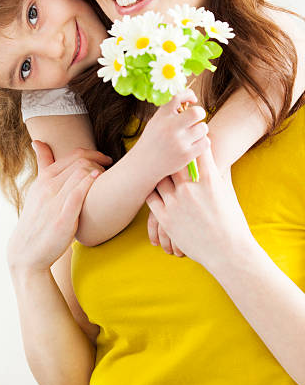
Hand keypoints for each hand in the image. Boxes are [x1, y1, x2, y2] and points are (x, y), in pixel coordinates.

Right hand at [7, 141, 110, 274]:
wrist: (26, 252)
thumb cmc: (36, 219)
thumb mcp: (36, 189)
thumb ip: (42, 165)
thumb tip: (38, 142)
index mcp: (43, 179)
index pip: (73, 156)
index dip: (93, 153)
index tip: (104, 159)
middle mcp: (48, 187)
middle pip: (80, 162)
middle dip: (99, 161)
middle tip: (110, 168)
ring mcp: (54, 202)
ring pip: (81, 174)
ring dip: (99, 172)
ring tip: (108, 179)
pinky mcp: (62, 219)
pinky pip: (78, 194)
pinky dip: (90, 184)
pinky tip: (100, 180)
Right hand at [137, 89, 209, 182]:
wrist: (143, 164)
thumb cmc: (152, 141)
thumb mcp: (156, 121)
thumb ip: (170, 111)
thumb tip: (190, 99)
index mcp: (161, 116)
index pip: (178, 97)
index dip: (189, 94)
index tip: (193, 100)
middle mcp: (170, 127)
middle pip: (197, 112)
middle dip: (200, 113)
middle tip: (196, 118)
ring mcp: (179, 142)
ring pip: (203, 128)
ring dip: (200, 130)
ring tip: (192, 134)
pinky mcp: (186, 155)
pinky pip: (205, 142)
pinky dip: (202, 142)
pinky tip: (194, 144)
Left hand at [146, 144, 252, 270]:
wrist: (228, 251)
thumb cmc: (233, 222)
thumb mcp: (226, 193)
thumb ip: (216, 176)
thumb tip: (214, 161)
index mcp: (208, 179)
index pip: (197, 150)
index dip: (193, 139)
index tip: (189, 132)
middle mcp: (190, 187)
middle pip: (173, 160)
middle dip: (171, 151)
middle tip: (165, 144)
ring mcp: (176, 202)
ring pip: (159, 177)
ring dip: (158, 172)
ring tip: (153, 164)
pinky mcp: (166, 217)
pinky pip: (152, 197)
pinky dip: (152, 190)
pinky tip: (152, 187)